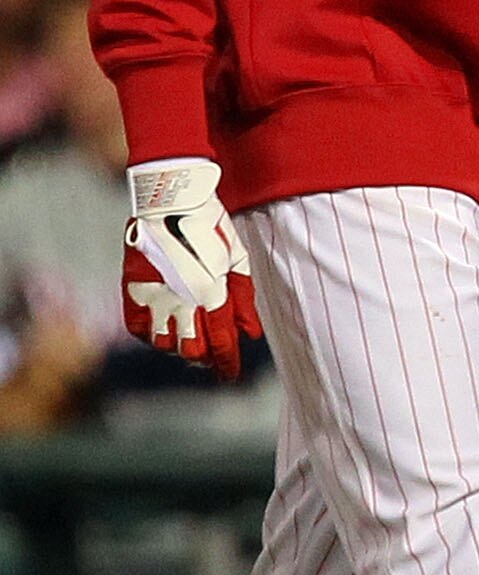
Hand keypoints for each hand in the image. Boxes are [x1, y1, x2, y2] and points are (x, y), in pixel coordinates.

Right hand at [124, 156, 259, 377]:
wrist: (171, 199)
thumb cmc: (211, 226)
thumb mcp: (238, 259)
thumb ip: (243, 298)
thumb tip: (250, 333)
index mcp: (211, 294)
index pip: (220, 344)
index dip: (227, 364)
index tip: (229, 376)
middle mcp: (181, 300)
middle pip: (191, 350)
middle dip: (205, 358)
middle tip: (211, 355)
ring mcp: (153, 296)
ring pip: (163, 343)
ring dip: (178, 347)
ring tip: (189, 338)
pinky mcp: (132, 288)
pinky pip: (138, 327)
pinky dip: (151, 335)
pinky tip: (163, 329)